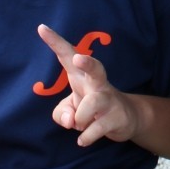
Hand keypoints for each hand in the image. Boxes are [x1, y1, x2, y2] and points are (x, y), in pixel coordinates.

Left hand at [38, 24, 139, 146]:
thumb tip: (69, 121)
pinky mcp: (116, 118)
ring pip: (91, 105)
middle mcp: (97, 84)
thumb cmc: (93, 108)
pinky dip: (86, 137)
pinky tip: (84, 140)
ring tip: (80, 125)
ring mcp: (109, 100)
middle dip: (88, 63)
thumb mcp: (70, 110)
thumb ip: (61, 113)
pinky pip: (95, 129)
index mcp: (82, 76)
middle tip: (79, 58)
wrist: (128, 118)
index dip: (55, 42)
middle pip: (95, 68)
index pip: (68, 55)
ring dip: (80, 119)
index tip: (41, 28)